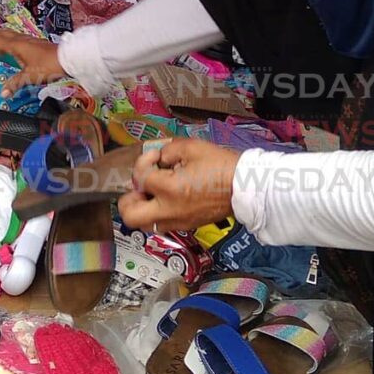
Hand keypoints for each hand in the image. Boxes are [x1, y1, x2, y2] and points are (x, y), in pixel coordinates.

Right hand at [0, 30, 64, 96]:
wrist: (68, 58)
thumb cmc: (48, 66)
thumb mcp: (30, 76)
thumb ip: (15, 83)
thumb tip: (3, 93)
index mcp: (16, 45)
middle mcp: (22, 40)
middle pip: (2, 34)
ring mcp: (30, 40)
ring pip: (11, 35)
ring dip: (1, 38)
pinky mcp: (36, 43)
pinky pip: (18, 39)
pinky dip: (10, 42)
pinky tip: (14, 50)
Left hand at [118, 139, 239, 232]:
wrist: (245, 187)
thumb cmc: (221, 166)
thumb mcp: (191, 147)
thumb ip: (167, 150)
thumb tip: (157, 158)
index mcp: (170, 189)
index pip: (140, 178)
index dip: (144, 163)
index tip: (155, 157)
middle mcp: (169, 210)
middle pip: (130, 215)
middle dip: (128, 198)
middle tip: (138, 187)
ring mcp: (178, 222)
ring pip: (144, 224)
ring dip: (141, 208)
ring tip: (151, 193)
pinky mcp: (186, 226)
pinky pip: (161, 224)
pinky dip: (157, 212)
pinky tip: (167, 198)